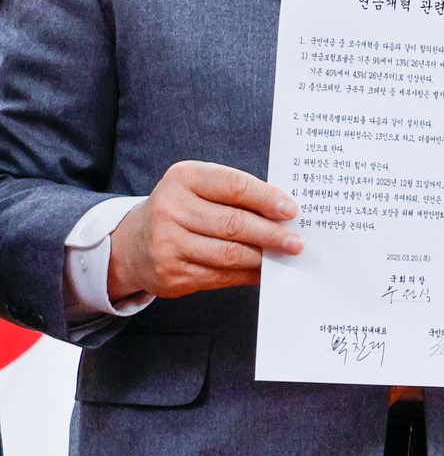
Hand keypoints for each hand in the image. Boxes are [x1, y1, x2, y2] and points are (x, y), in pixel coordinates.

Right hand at [107, 161, 302, 300]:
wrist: (134, 243)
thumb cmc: (183, 208)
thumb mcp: (201, 188)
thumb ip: (237, 194)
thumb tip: (285, 214)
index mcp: (184, 178)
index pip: (233, 186)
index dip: (266, 198)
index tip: (292, 211)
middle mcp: (170, 209)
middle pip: (233, 224)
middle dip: (271, 234)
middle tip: (296, 241)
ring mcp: (167, 243)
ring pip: (229, 254)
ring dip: (263, 257)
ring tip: (285, 255)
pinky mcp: (171, 273)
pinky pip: (220, 276)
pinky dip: (248, 274)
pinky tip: (264, 270)